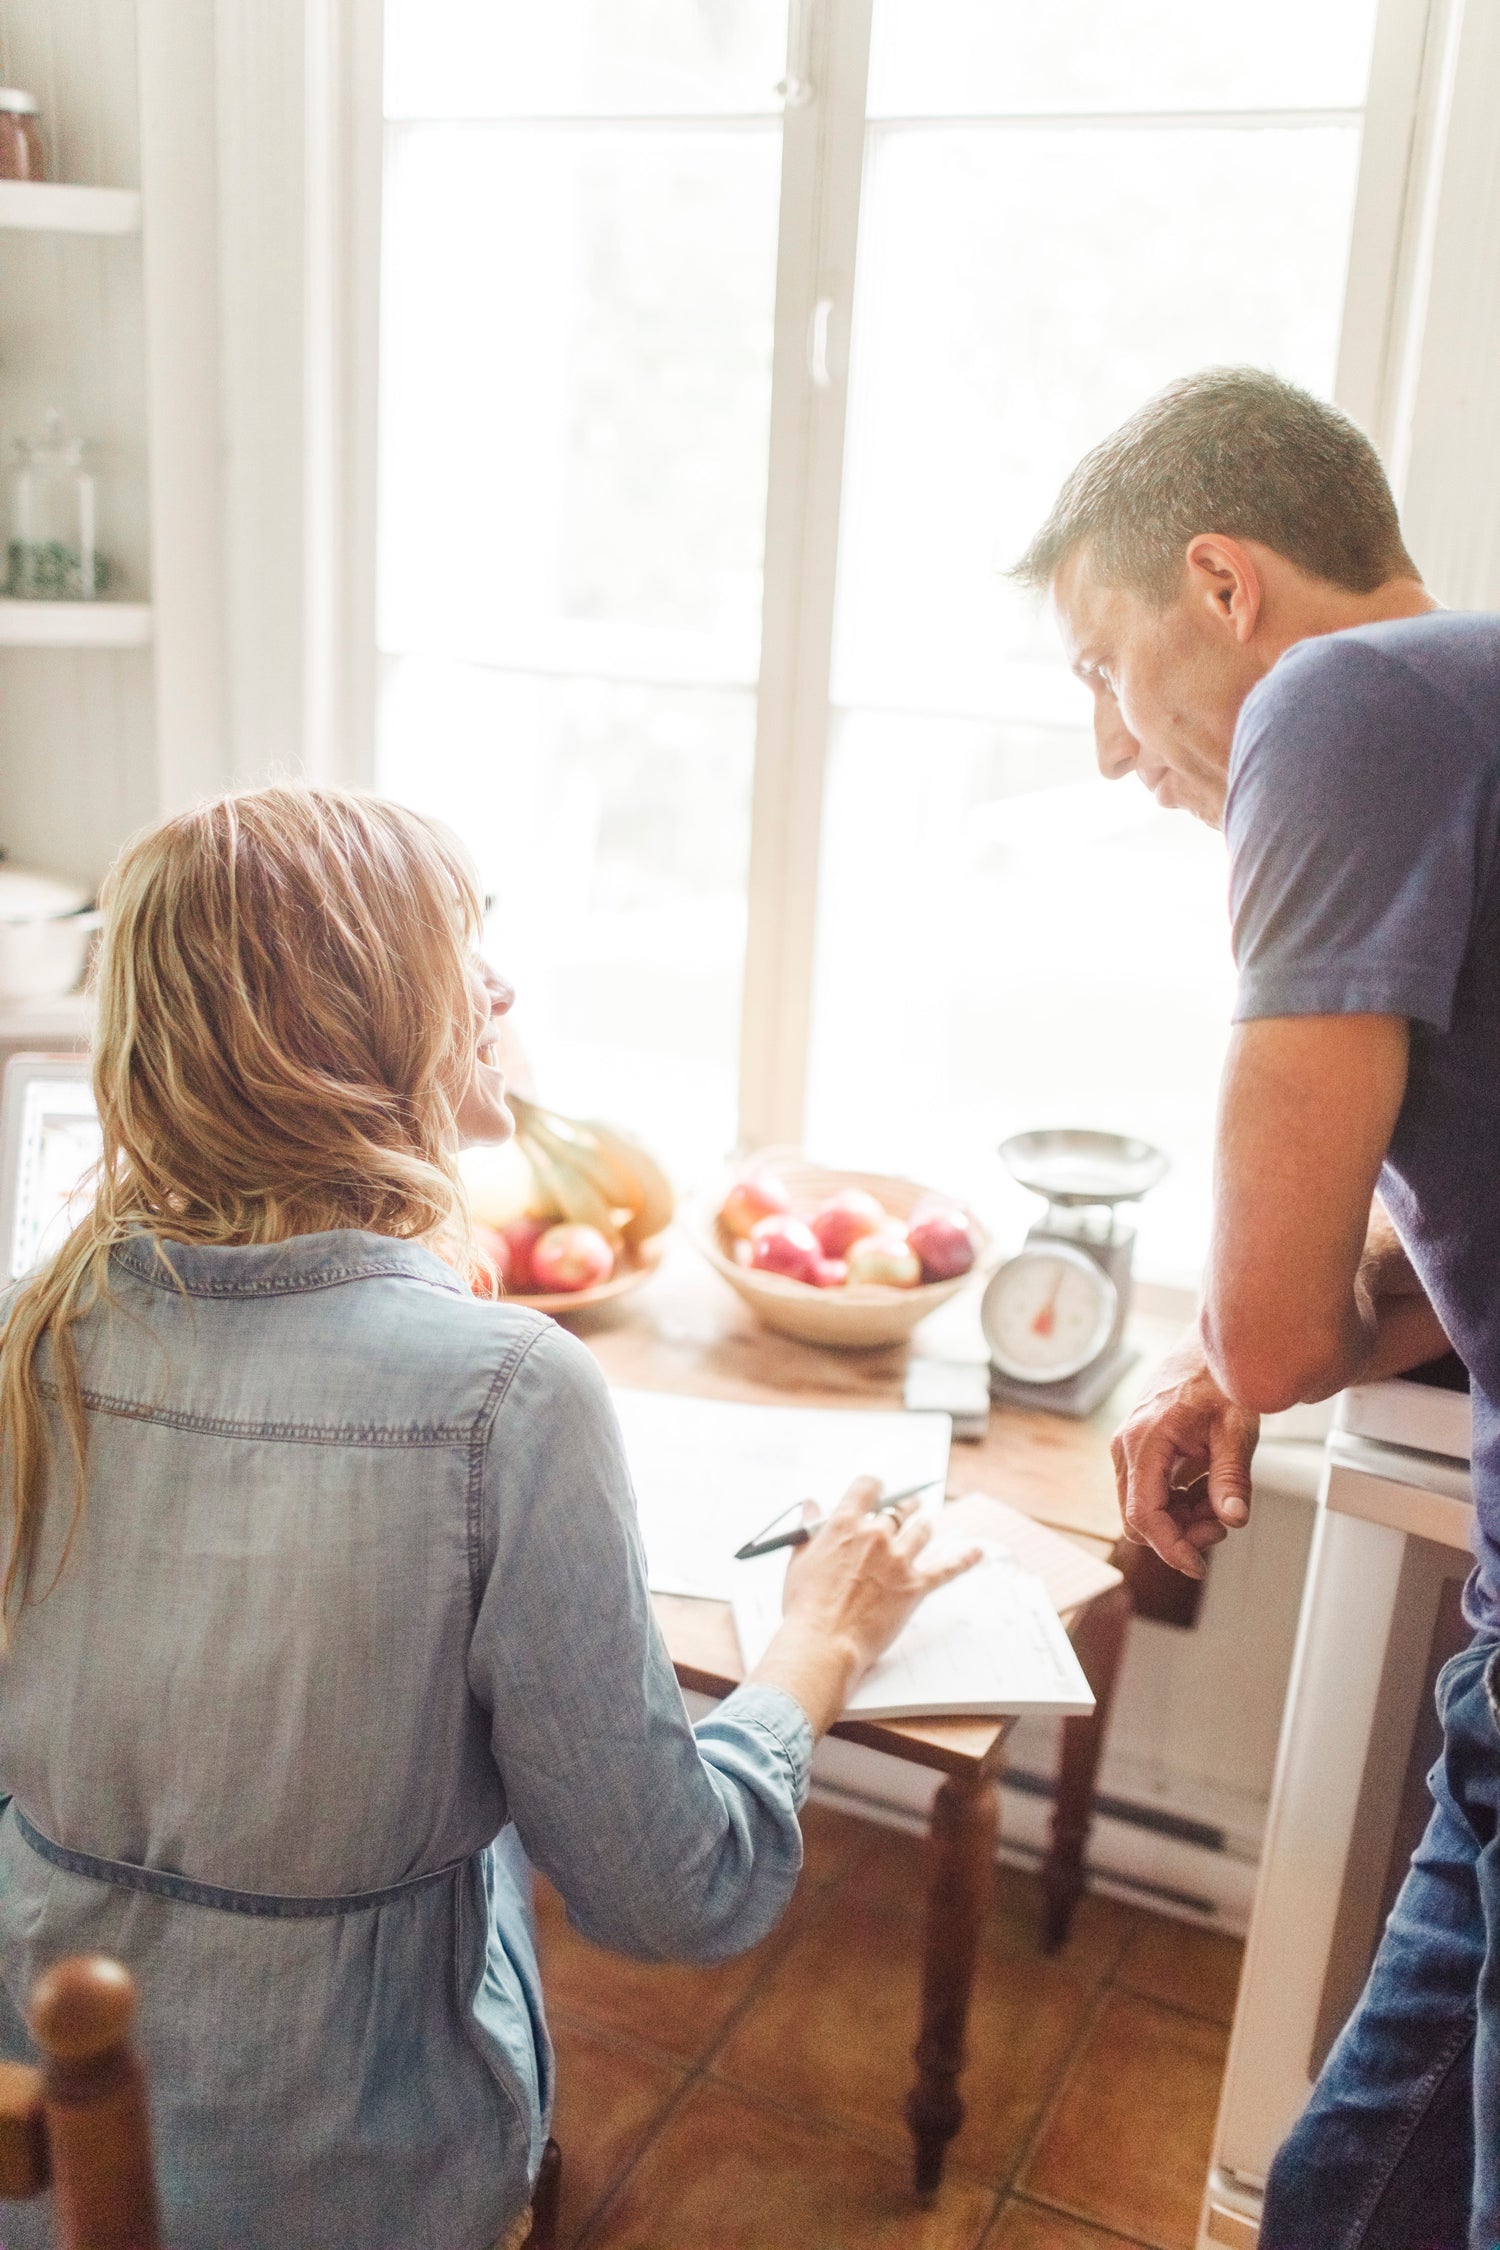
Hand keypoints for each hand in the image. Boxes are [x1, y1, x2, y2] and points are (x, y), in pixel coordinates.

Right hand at [749, 1477, 981, 1736]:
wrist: (823, 1642)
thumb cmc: (804, 1606)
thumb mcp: (799, 1559)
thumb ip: (809, 1527)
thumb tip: (812, 1504)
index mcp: (844, 1524)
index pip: (868, 1486)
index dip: (875, 1486)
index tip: (877, 1489)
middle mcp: (875, 1535)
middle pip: (899, 1510)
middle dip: (903, 1508)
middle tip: (907, 1508)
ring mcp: (898, 1560)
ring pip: (922, 1531)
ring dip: (923, 1529)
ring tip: (924, 1528)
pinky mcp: (915, 1586)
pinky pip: (946, 1568)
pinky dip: (964, 1559)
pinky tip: (977, 1552)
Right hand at [1110, 1334, 1257, 1579]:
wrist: (1208, 1349)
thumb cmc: (1220, 1380)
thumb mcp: (1235, 1429)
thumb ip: (1232, 1477)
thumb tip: (1232, 1519)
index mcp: (1144, 1441)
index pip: (1145, 1515)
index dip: (1171, 1547)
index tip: (1198, 1566)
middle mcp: (1126, 1447)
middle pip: (1138, 1519)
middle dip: (1179, 1534)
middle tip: (1219, 1524)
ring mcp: (1128, 1450)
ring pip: (1143, 1509)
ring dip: (1180, 1519)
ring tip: (1218, 1503)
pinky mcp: (1138, 1452)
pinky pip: (1149, 1493)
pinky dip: (1177, 1503)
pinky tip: (1206, 1490)